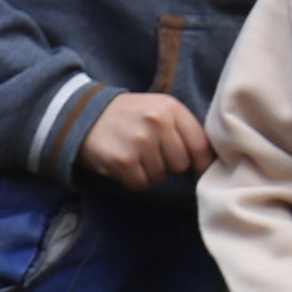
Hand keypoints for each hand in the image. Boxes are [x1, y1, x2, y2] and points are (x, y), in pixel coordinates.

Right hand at [78, 93, 211, 189]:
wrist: (81, 114)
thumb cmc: (126, 116)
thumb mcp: (157, 110)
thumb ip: (182, 129)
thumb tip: (211, 162)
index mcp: (171, 108)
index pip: (201, 145)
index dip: (202, 163)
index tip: (197, 171)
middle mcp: (158, 122)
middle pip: (181, 164)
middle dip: (167, 164)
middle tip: (147, 152)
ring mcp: (141, 141)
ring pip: (161, 176)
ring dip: (148, 172)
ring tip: (132, 154)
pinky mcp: (124, 160)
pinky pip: (141, 184)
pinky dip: (132, 179)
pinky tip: (122, 163)